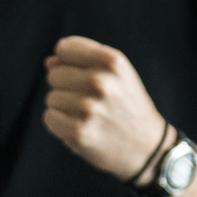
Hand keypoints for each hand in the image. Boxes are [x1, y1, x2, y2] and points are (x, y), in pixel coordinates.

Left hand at [43, 37, 169, 180]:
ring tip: (87, 116)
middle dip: (66, 87)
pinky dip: (60, 124)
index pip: (64, 48)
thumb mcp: (116, 75)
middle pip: (54, 75)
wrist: (147, 147)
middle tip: (90, 100)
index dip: (67, 61)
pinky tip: (79, 127)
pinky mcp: (79, 131)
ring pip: (51, 98)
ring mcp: (89, 107)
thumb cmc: (127, 106)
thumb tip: (49, 62)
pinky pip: (50, 118)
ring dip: (64, 108)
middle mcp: (100, 81)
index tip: (80, 73)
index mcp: (112, 61)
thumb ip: (83, 61)